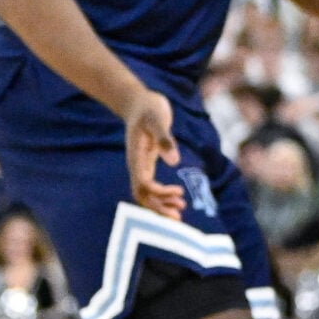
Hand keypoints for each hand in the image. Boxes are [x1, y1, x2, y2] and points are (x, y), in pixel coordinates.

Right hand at [122, 89, 184, 217]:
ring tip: (182, 208)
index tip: (178, 191)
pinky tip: (178, 197)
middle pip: (142, 195)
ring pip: (145, 193)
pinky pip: (151, 185)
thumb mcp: (158, 119)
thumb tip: (174, 162)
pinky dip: (162, 194)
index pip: (142, 184)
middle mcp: (136, 164)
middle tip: (179, 216)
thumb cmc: (149, 108)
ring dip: (161, 204)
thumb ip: (165, 139)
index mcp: (136, 157)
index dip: (158, 193)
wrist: (139, 101)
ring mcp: (140, 165)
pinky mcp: (147, 162)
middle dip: (158, 207)